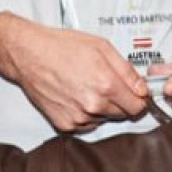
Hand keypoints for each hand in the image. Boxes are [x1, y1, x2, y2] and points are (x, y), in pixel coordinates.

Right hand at [0, 13, 148, 132]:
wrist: (29, 55)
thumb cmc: (62, 47)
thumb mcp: (102, 47)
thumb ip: (126, 70)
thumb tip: (142, 88)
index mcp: (106, 84)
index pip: (138, 106)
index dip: (139, 98)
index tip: (135, 92)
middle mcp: (93, 105)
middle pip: (123, 114)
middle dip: (120, 100)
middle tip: (105, 82)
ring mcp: (78, 117)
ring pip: (105, 118)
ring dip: (102, 107)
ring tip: (86, 85)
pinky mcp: (65, 124)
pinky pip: (87, 124)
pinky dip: (86, 113)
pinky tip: (76, 95)